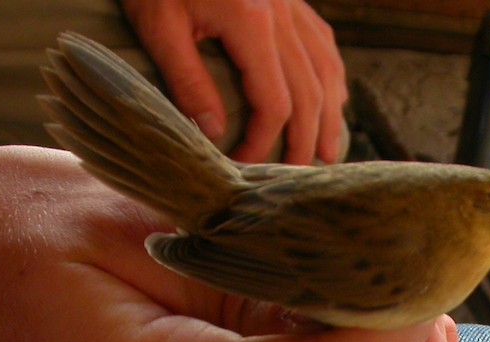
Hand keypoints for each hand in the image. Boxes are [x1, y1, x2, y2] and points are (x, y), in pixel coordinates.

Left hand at [121, 0, 347, 163]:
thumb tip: (214, 133)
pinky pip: (321, 40)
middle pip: (310, 93)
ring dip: (330, 114)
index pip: (274, 103)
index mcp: (253, 21)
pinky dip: (329, 75)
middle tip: (298, 176)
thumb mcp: (159, 24)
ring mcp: (291, 2)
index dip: (264, 142)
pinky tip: (330, 97)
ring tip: (327, 150)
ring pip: (326, 68)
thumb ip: (188, 80)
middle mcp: (283, 13)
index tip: (245, 166)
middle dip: (305, 140)